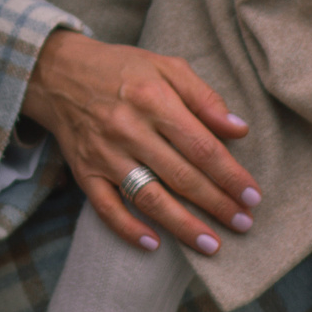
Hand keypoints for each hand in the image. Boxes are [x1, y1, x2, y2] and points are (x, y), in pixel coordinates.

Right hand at [24, 30, 257, 256]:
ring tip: (212, 244)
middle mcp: (128, 128)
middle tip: (245, 224)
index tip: (253, 196)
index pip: (201, 146)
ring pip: (149, 197)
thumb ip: (205, 97)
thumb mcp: (165, 67)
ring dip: (183, 226)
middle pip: (181, 176)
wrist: (57, 71)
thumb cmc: (121, 69)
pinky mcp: (84, 171)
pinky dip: (128, 229)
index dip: (231, 175)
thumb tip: (239, 130)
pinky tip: (154, 244)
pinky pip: (106, 208)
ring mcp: (103, 153)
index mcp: (153, 99)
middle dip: (217, 204)